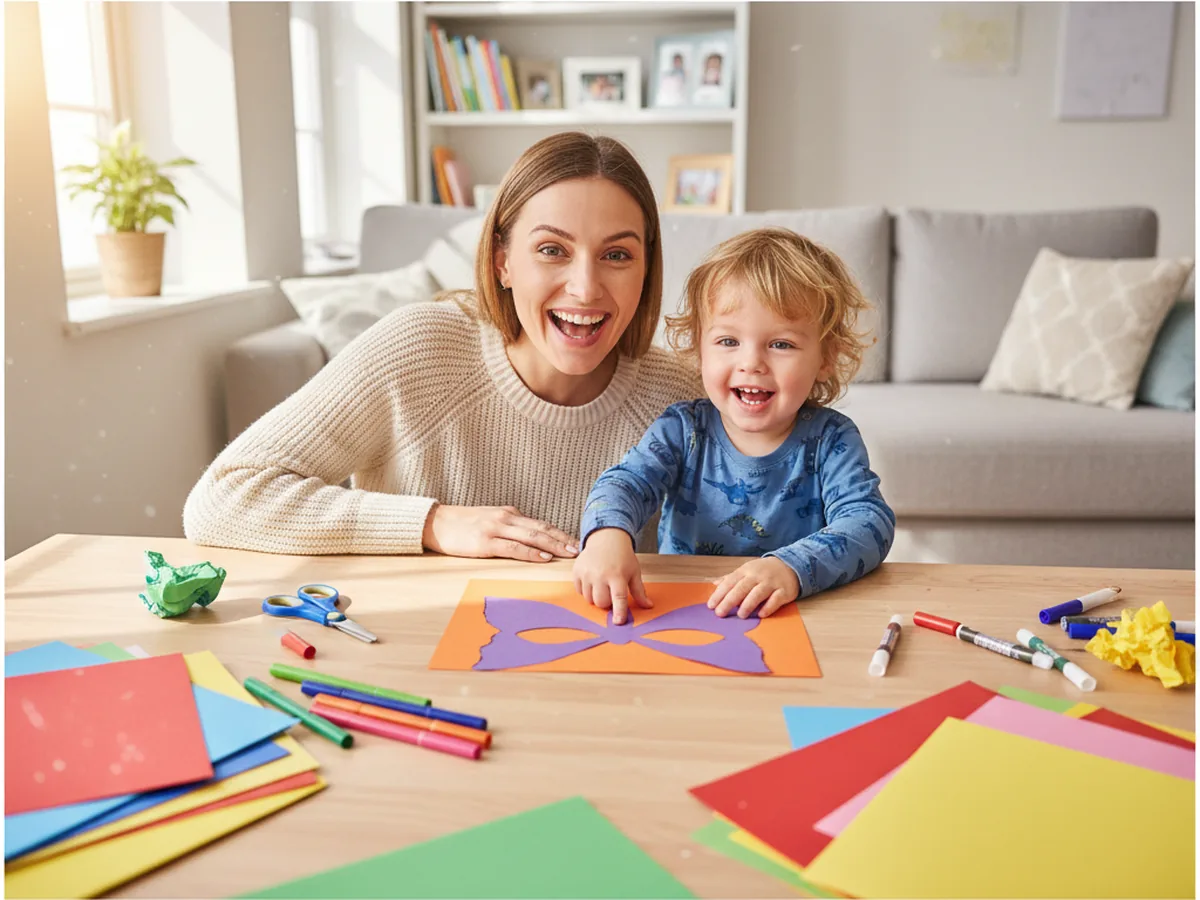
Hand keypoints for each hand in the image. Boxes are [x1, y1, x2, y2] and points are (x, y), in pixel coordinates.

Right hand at [422, 504, 578, 561]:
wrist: (436, 522)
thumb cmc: (462, 524)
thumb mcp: (489, 520)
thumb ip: (508, 526)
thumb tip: (528, 538)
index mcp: (509, 514)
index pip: (540, 524)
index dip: (560, 533)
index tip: (576, 542)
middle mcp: (506, 518)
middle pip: (541, 529)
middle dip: (563, 539)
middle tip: (581, 549)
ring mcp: (496, 529)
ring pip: (532, 537)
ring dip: (553, 546)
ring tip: (569, 553)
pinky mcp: (486, 542)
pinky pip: (513, 547)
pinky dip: (531, 553)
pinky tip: (543, 557)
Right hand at [572, 528, 651, 624]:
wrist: (606, 538)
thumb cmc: (622, 557)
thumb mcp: (634, 572)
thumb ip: (639, 591)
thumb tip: (648, 606)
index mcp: (617, 576)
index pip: (619, 598)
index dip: (619, 612)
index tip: (618, 622)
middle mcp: (600, 575)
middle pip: (601, 603)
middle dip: (607, 603)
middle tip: (611, 593)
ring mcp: (587, 573)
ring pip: (589, 599)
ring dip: (596, 597)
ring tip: (602, 585)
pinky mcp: (577, 571)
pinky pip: (579, 591)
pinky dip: (586, 590)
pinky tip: (593, 580)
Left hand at [707, 557, 799, 618]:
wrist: (790, 565)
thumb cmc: (764, 571)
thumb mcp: (747, 570)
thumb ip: (731, 578)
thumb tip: (714, 584)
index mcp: (746, 570)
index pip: (730, 582)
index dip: (720, 593)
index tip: (711, 605)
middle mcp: (758, 576)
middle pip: (742, 588)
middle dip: (729, 601)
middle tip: (720, 613)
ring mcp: (771, 583)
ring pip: (758, 593)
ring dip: (748, 604)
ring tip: (740, 615)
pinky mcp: (784, 591)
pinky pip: (775, 600)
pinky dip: (768, 607)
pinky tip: (761, 614)